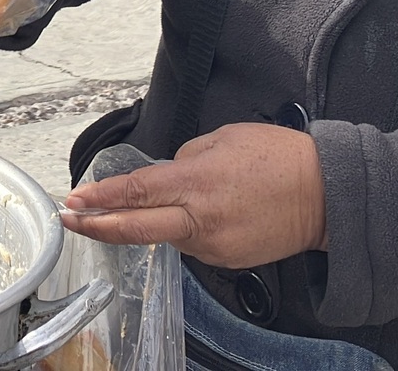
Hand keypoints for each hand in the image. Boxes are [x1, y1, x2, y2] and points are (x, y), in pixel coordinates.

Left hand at [60, 122, 327, 268]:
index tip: (74, 201)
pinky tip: (201, 214)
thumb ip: (186, 158)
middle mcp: (200, 219)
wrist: (326, 196)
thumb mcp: (223, 139)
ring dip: (152, 222)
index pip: (135, 192)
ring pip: (166, 236)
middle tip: (71, 222)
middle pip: (135, 230)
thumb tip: (167, 173)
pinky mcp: (226, 259)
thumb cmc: (280, 159)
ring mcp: (213, 245)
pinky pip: (192, 244)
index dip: (100, 199)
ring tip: (167, 201)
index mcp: (196, 182)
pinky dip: (186, 229)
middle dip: (97, 227)